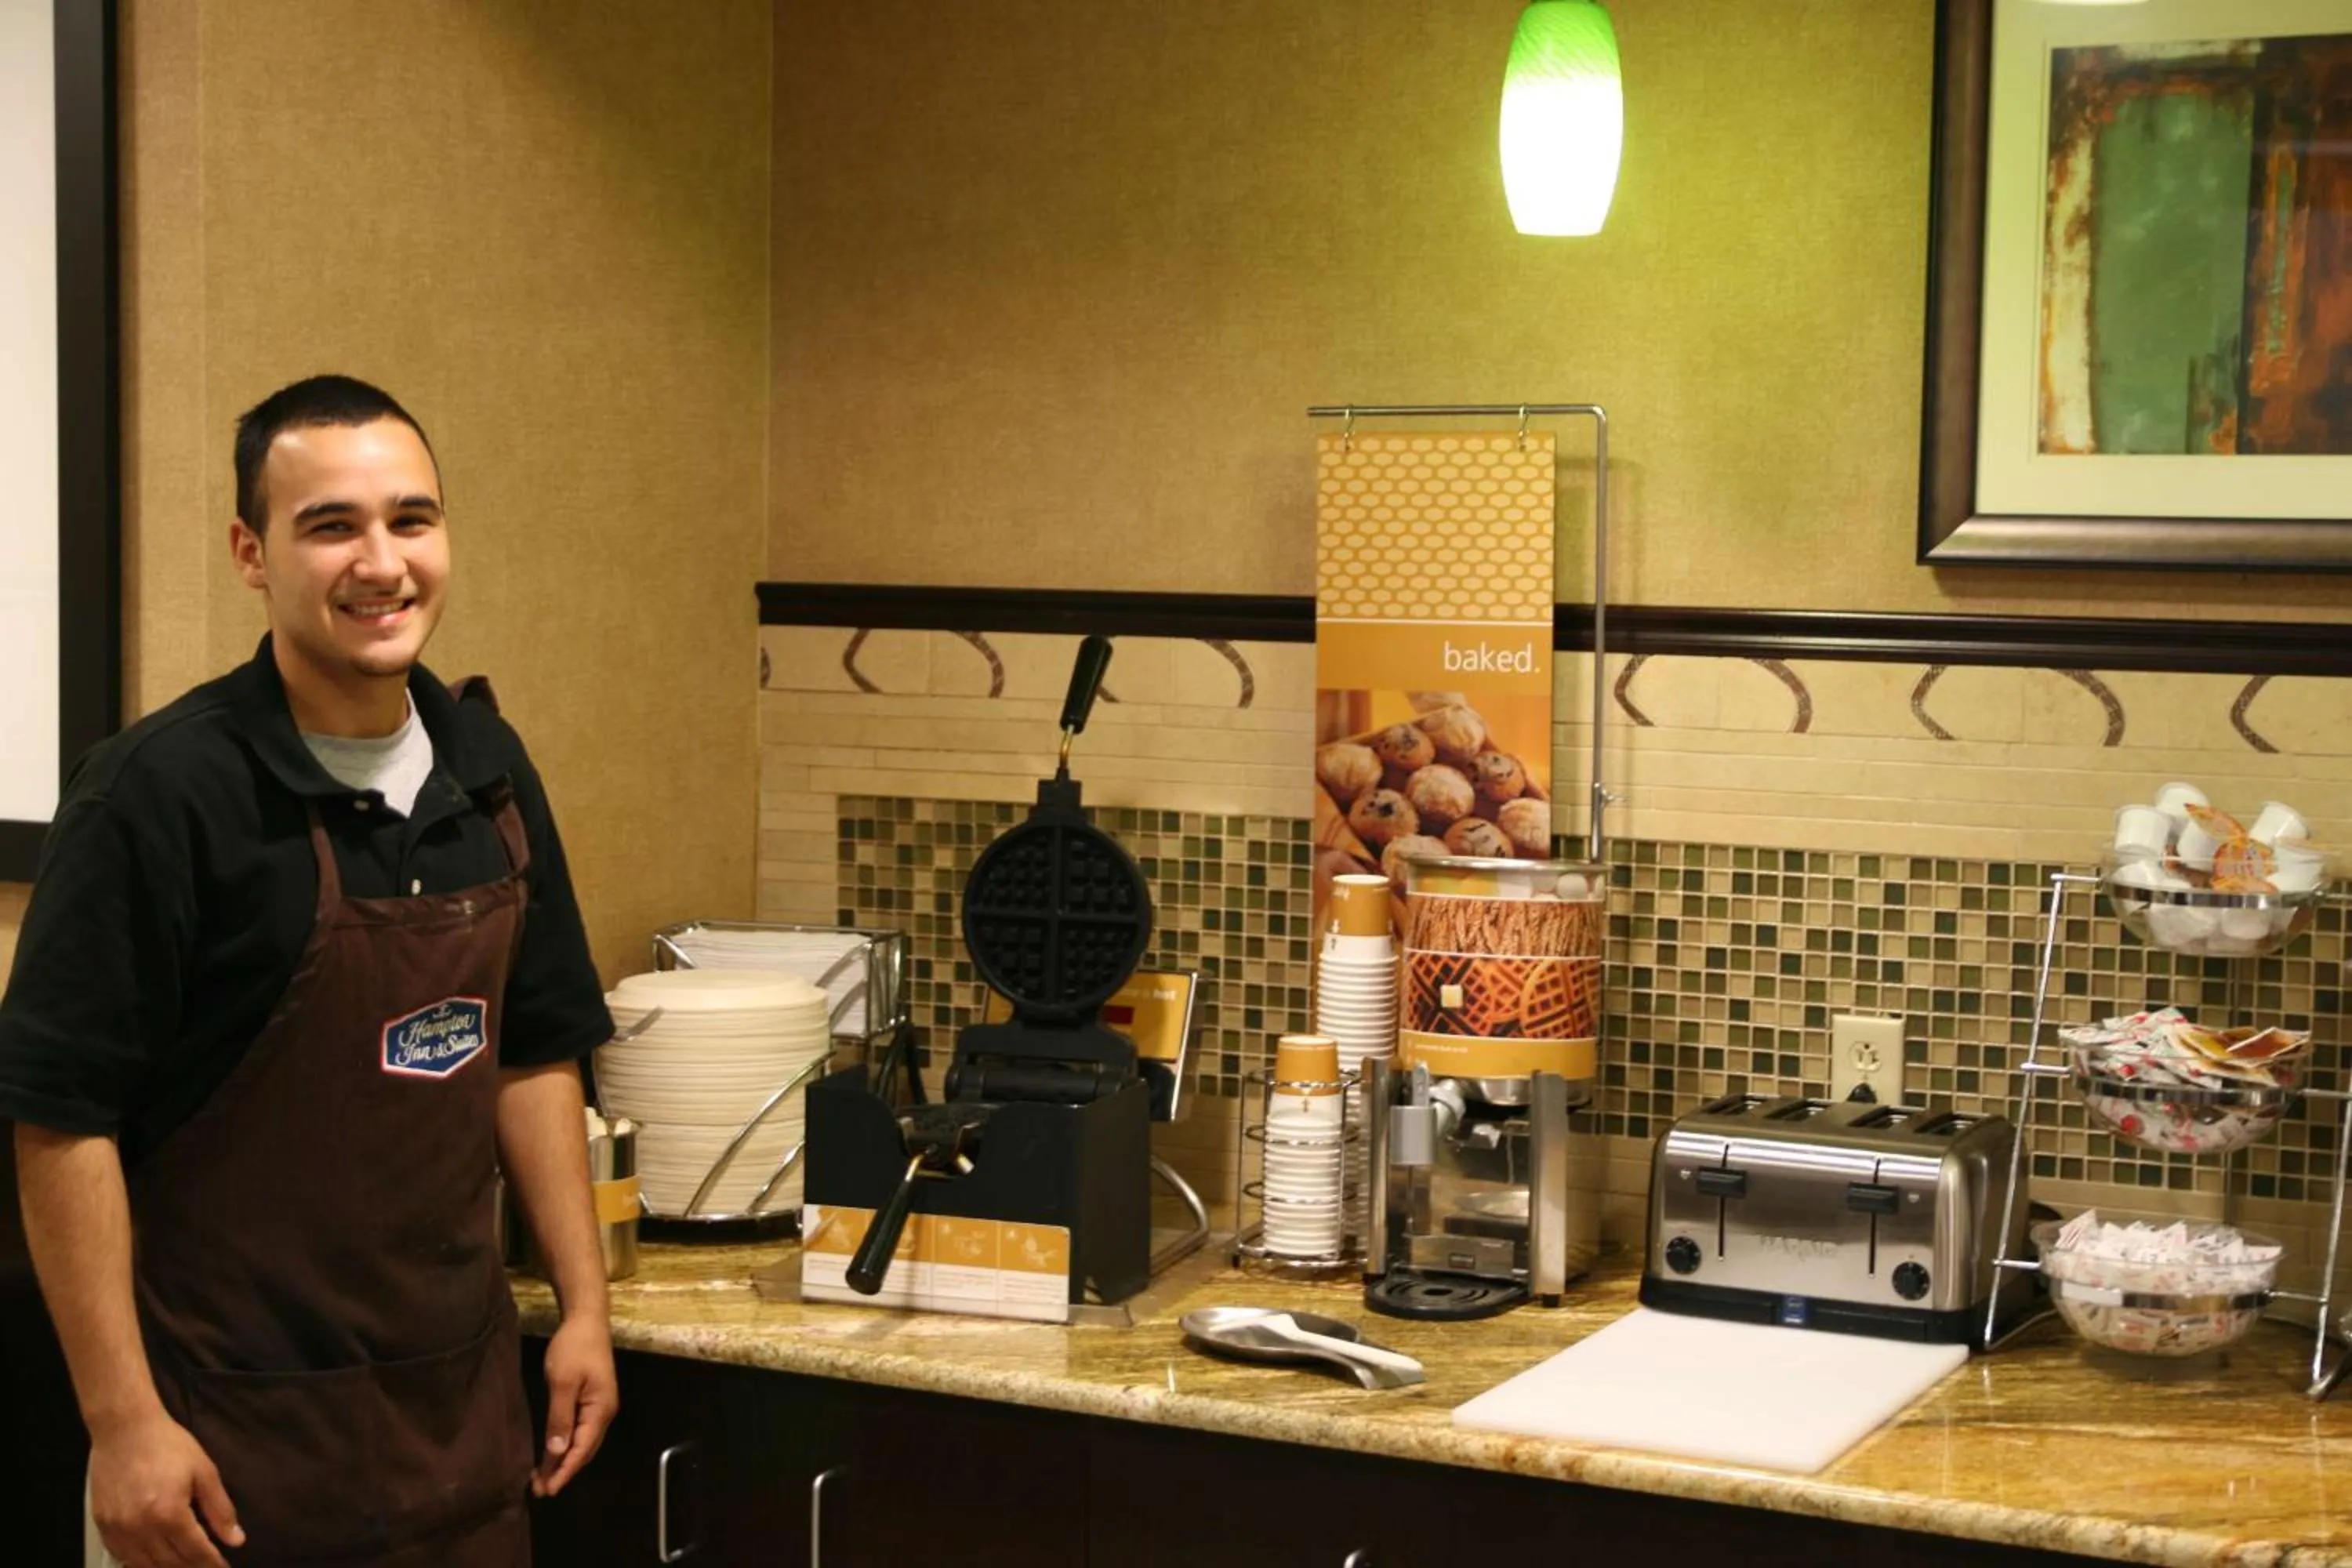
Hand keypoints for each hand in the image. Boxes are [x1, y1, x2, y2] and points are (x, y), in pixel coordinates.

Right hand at [88, 1411, 243, 1567]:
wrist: (124, 1430)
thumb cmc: (168, 1446)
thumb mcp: (204, 1472)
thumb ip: (220, 1509)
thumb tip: (235, 1539)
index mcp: (169, 1514)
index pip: (195, 1552)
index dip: (212, 1564)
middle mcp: (141, 1528)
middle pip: (170, 1563)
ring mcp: (118, 1530)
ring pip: (145, 1565)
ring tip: (185, 1567)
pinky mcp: (103, 1526)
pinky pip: (123, 1556)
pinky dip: (140, 1563)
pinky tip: (153, 1562)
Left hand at [534, 1313, 617, 1497]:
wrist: (586, 1319)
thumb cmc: (574, 1347)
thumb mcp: (563, 1382)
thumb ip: (560, 1418)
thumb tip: (557, 1451)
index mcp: (600, 1410)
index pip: (582, 1450)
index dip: (564, 1471)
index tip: (546, 1490)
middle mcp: (603, 1413)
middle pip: (585, 1450)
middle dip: (563, 1471)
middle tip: (539, 1490)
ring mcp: (599, 1407)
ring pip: (582, 1442)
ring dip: (563, 1460)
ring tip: (542, 1478)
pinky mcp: (590, 1400)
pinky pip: (579, 1431)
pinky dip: (565, 1446)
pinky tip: (552, 1452)